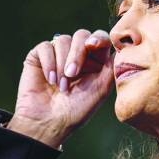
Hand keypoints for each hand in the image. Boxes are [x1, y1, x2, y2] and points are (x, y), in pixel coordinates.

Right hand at [6, 29, 113, 147]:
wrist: (48, 122)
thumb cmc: (76, 110)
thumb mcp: (101, 89)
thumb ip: (111, 66)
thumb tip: (119, 47)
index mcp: (95, 61)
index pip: (100, 39)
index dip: (98, 38)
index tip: (93, 45)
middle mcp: (77, 55)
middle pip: (81, 36)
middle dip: (77, 53)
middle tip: (72, 74)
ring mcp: (58, 54)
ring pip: (63, 40)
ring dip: (62, 64)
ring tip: (61, 86)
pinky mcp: (39, 56)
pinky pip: (46, 47)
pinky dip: (49, 63)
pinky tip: (50, 80)